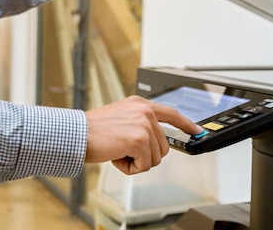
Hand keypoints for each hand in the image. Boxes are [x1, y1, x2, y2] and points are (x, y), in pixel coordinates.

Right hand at [85, 95, 201, 173]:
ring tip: (118, 151)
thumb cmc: (93, 130)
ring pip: (155, 158)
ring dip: (136, 161)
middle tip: (123, 150)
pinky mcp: (140, 139)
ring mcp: (144, 124)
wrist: (77, 134)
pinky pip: (144, 165)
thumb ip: (139, 123)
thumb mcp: (121, 117)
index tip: (195, 130)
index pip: (171, 113)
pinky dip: (129, 168)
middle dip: (145, 155)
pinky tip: (116, 157)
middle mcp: (145, 111)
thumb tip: (155, 141)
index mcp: (141, 104)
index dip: (185, 124)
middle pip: (163, 146)